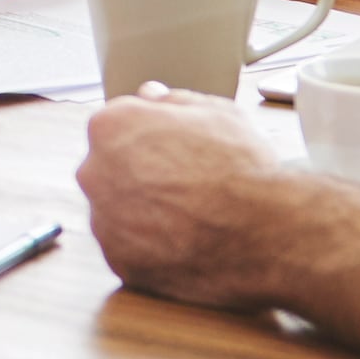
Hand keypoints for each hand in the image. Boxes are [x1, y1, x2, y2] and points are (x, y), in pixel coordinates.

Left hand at [75, 86, 299, 309]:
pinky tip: (183, 242)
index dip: (149, 137)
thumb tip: (151, 96)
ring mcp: (104, 221)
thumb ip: (173, 100)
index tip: (174, 150)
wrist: (264, 231)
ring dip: (141, 213)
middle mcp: (95, 173)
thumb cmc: (244, 168)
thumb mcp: (217, 112)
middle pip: (110, 170)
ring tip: (189, 218)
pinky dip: (149, 248)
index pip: (115, 126)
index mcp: (111, 127)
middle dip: (139, 174)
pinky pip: (128, 250)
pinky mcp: (119, 262)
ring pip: (116, 212)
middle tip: (184, 185)